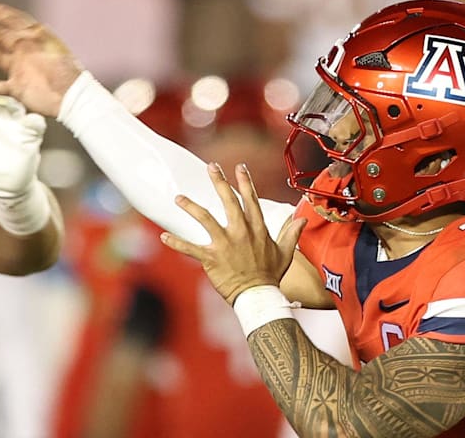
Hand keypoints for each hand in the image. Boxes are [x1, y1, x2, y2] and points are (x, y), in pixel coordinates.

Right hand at [0, 2, 83, 116]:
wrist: (70, 97)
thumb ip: (29, 35)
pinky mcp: (18, 88)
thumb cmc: (64, 70)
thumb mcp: (47, 46)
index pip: (14, 21)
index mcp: (35, 39)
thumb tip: (13, 27)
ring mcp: (21, 70)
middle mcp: (26, 53)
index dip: (0, 14)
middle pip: (3, 38)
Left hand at [159, 162, 306, 304]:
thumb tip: (302, 219)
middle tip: (211, 167)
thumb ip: (291, 233)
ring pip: (205, 219)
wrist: (259, 297)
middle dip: (219, 182)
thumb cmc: (271, 275)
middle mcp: (240, 232)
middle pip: (228, 201)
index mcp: (257, 229)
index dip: (245, 182)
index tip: (239, 167)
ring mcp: (225, 244)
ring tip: (179, 198)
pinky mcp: (212, 258)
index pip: (250, 199)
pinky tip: (163, 236)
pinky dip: (176, 242)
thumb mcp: (285, 252)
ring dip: (191, 206)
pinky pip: (190, 248)